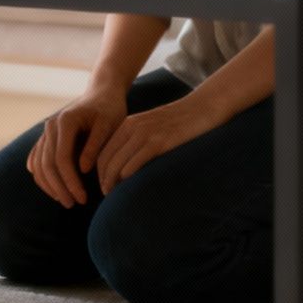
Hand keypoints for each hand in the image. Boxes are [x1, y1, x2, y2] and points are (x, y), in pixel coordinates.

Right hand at [26, 85, 126, 207]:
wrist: (102, 94)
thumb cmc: (110, 110)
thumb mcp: (109, 124)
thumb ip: (95, 145)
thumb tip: (82, 170)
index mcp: (65, 121)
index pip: (61, 158)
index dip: (70, 181)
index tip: (82, 198)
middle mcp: (50, 126)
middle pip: (47, 164)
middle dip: (59, 187)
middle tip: (73, 204)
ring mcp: (46, 132)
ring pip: (38, 164)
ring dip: (49, 185)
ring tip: (65, 200)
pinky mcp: (47, 138)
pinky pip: (37, 160)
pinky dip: (42, 176)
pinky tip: (52, 189)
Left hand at [94, 98, 224, 194]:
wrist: (202, 107)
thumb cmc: (179, 122)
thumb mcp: (151, 127)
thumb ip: (137, 141)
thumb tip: (127, 166)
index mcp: (128, 124)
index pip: (103, 151)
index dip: (100, 172)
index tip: (103, 186)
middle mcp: (132, 127)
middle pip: (107, 158)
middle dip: (103, 179)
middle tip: (106, 195)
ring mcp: (145, 133)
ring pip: (118, 162)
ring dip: (112, 181)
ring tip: (114, 195)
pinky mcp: (160, 141)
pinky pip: (136, 161)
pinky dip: (128, 175)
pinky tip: (128, 185)